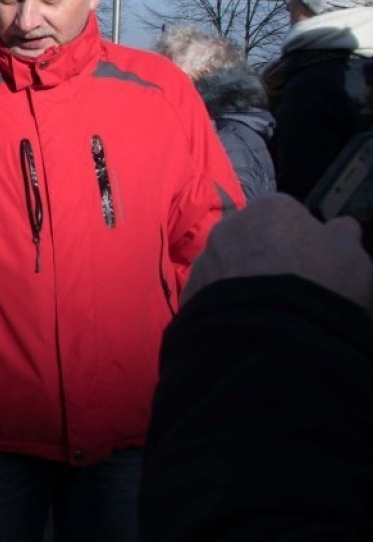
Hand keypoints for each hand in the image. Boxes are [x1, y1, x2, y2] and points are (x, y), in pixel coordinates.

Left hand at [183, 194, 372, 308]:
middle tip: (286, 285)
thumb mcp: (352, 257)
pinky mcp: (189, 290)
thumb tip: (341, 227)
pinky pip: (211, 293)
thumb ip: (344, 236)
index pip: (287, 215)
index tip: (310, 261)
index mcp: (271, 207)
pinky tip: (245, 319)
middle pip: (252, 237)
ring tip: (265, 307)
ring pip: (228, 265)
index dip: (301, 239)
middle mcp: (230, 226)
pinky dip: (225, 303)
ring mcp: (206, 258)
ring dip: (242, 279)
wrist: (269, 334)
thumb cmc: (317, 286)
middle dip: (266, 256)